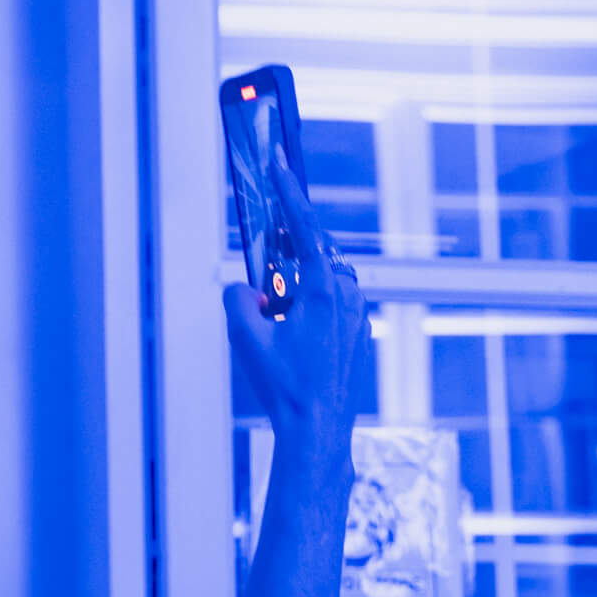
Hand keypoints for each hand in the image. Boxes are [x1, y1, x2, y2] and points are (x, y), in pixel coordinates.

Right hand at [223, 154, 368, 477]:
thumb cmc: (284, 387)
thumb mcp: (245, 338)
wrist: (317, 431)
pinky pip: (333, 304)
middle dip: (285, 262)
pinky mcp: (359, 334)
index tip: (280, 165)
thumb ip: (237, 298)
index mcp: (324, 291)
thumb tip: (244, 289)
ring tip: (275, 322)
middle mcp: (348, 297)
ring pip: (324, 281)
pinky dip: (309, 308)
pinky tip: (292, 339)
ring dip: (297, 288)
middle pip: (313, 256)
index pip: (305, 229)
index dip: (289, 193)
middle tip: (263, 288)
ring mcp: (358, 317)